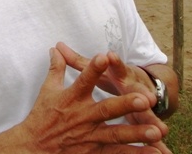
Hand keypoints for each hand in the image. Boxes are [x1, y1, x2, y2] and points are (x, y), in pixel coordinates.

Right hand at [14, 47, 170, 152]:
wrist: (34, 147)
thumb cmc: (42, 115)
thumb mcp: (48, 90)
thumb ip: (56, 68)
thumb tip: (55, 48)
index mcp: (71, 98)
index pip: (84, 80)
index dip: (93, 68)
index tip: (104, 56)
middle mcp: (82, 116)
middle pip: (106, 109)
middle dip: (126, 104)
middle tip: (145, 98)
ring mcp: (89, 136)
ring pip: (116, 134)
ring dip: (137, 132)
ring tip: (157, 130)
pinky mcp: (94, 152)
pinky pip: (117, 153)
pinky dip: (135, 153)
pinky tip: (154, 151)